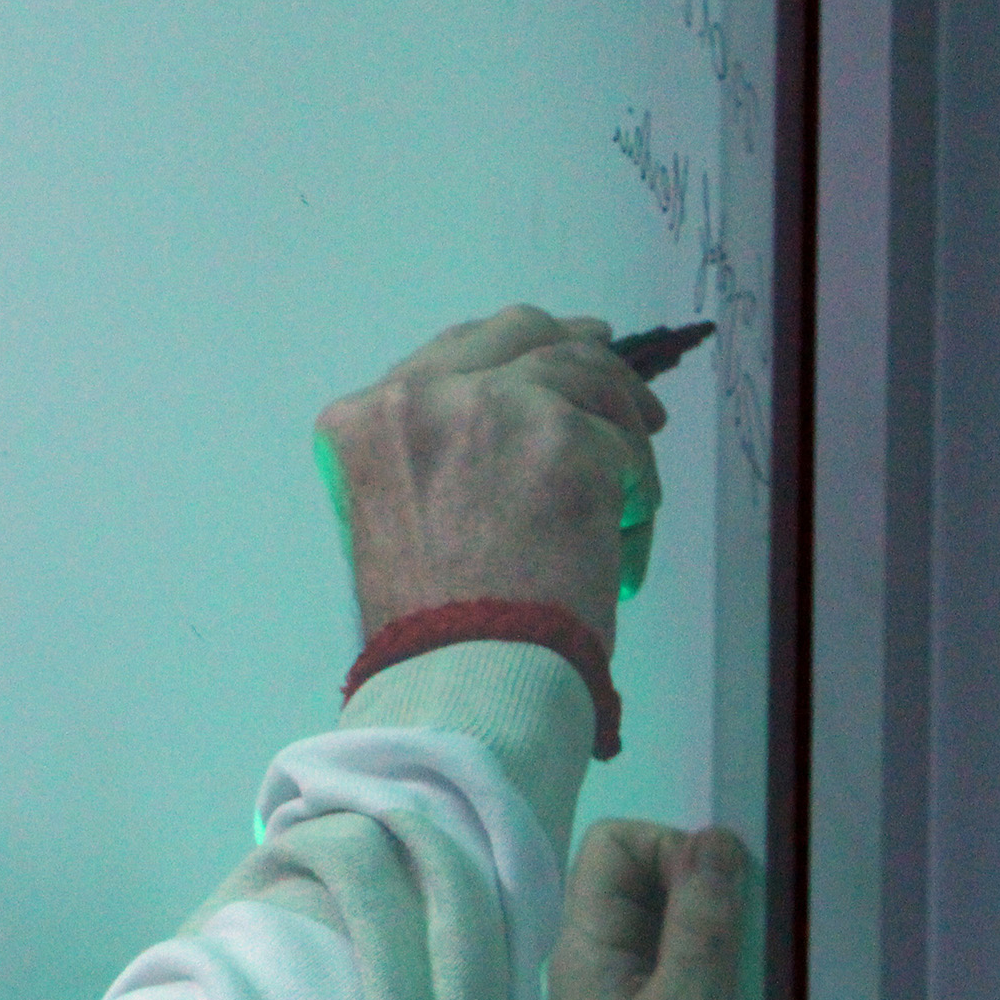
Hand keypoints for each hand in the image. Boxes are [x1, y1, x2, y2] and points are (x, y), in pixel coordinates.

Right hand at [314, 305, 666, 653]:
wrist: (461, 669)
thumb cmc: (423, 621)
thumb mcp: (388, 517)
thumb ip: (428, 457)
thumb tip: (503, 436)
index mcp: (362, 421)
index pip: (449, 353)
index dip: (504, 356)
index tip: (543, 364)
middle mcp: (420, 396)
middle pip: (517, 330)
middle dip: (569, 349)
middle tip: (608, 374)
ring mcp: (494, 407)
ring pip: (584, 370)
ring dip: (618, 415)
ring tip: (633, 472)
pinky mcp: (565, 436)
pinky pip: (625, 436)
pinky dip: (637, 480)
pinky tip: (629, 523)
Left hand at [529, 819, 748, 999]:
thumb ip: (700, 927)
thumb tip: (716, 839)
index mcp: (585, 943)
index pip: (612, 845)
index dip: (669, 849)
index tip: (718, 896)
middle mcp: (594, 951)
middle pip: (640, 871)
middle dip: (697, 884)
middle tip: (741, 937)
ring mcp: (619, 982)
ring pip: (664, 912)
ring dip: (711, 923)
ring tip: (746, 966)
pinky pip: (677, 953)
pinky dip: (712, 957)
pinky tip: (741, 991)